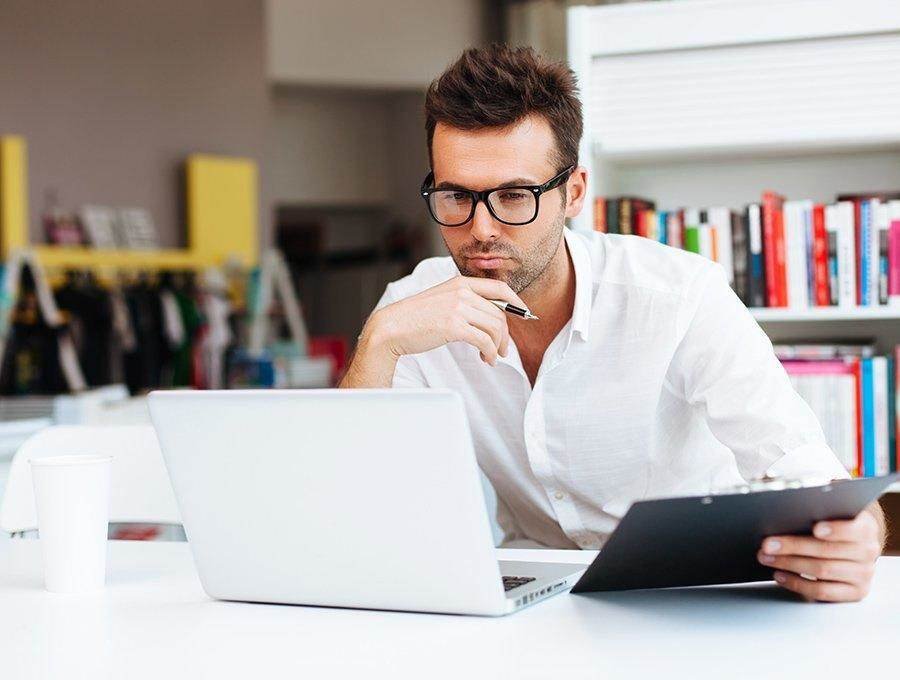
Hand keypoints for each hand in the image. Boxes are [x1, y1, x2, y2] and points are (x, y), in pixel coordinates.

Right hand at [365, 276, 526, 365]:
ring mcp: (458, 308)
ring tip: (492, 356)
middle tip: (502, 349)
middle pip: (499, 313)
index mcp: (460, 282)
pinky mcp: (454, 326)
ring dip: (498, 346)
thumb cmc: (415, 318)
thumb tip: (490, 315)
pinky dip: (489, 353)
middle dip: (505, 335)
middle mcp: (461, 292)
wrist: (392, 327)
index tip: (524, 314)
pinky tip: (485, 359)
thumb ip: (464, 301)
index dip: (516, 302)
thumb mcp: (442, 300)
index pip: (500, 288)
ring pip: (495, 328)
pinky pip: (484, 340)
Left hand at [757, 505, 883, 601]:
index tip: (815, 528)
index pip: (852, 529)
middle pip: (827, 551)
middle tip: (767, 544)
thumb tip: (785, 511)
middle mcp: (867, 551)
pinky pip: (822, 591)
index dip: (835, 529)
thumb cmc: (835, 525)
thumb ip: (817, 511)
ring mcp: (863, 574)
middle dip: (793, 547)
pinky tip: (780, 575)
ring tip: (766, 557)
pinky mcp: (854, 592)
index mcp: (865, 527)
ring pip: (822, 570)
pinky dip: (797, 583)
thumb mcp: (833, 514)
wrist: (855, 547)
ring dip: (789, 564)